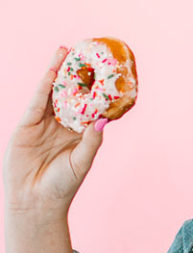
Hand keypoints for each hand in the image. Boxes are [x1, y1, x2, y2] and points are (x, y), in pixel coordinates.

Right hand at [3, 47, 106, 214]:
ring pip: (52, 93)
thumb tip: (104, 119)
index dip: (95, 90)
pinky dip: (44, 85)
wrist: (35, 201)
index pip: (88, 107)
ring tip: (67, 51)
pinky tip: (52, 70)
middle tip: (86, 52)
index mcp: (78, 135)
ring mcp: (43, 124)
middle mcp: (62, 126)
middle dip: (76, 74)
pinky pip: (37, 101)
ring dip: (58, 72)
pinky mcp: (27, 125)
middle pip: (70, 95)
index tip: (106, 72)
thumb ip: (92, 140)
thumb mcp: (82, 161)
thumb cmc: (63, 187)